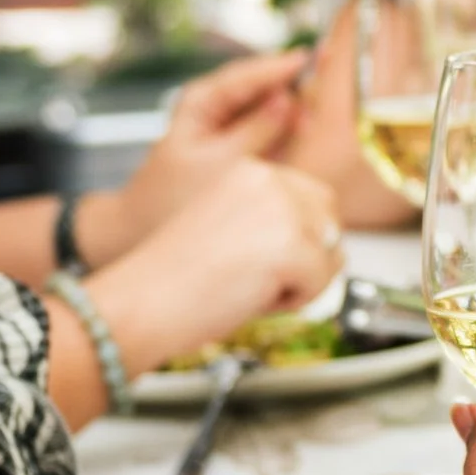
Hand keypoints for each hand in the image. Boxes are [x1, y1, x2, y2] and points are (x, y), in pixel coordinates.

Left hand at [89, 51, 307, 262]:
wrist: (143, 228)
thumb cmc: (170, 196)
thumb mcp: (218, 163)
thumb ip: (256, 131)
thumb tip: (287, 101)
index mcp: (201, 102)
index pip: (245, 75)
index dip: (276, 66)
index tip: (305, 58)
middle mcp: (215, 109)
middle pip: (261, 86)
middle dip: (292, 83)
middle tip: (325, 76)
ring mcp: (229, 129)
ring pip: (269, 108)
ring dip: (295, 106)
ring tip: (319, 107)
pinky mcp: (241, 150)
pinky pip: (271, 132)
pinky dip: (289, 130)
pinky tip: (307, 128)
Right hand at [90, 154, 342, 375]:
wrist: (144, 299)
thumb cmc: (174, 276)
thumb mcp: (231, 227)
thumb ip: (273, 220)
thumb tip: (328, 239)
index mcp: (251, 170)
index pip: (313, 199)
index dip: (297, 239)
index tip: (258, 261)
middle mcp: (270, 180)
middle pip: (330, 222)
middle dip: (308, 257)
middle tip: (259, 278)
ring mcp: (283, 210)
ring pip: (330, 254)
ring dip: (300, 281)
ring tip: (251, 286)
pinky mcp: (291, 246)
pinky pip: (320, 284)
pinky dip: (292, 303)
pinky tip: (250, 297)